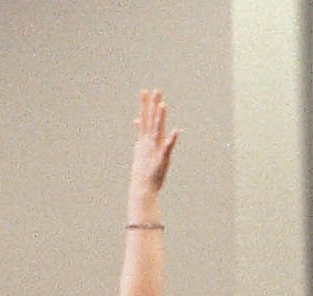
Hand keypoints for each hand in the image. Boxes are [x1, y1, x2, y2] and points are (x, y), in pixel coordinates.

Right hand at [130, 89, 178, 206]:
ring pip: (157, 130)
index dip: (144, 105)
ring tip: (163, 105)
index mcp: (144, 139)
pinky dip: (171, 140)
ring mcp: (155, 149)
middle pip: (150, 120)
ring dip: (160, 118)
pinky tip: (176, 131)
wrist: (142, 186)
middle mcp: (149, 142)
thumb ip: (140, 133)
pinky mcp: (162, 158)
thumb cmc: (143, 169)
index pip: (144, 118)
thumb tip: (136, 120)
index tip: (145, 91)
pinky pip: (167, 148)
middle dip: (152, 106)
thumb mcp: (140, 147)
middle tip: (155, 91)